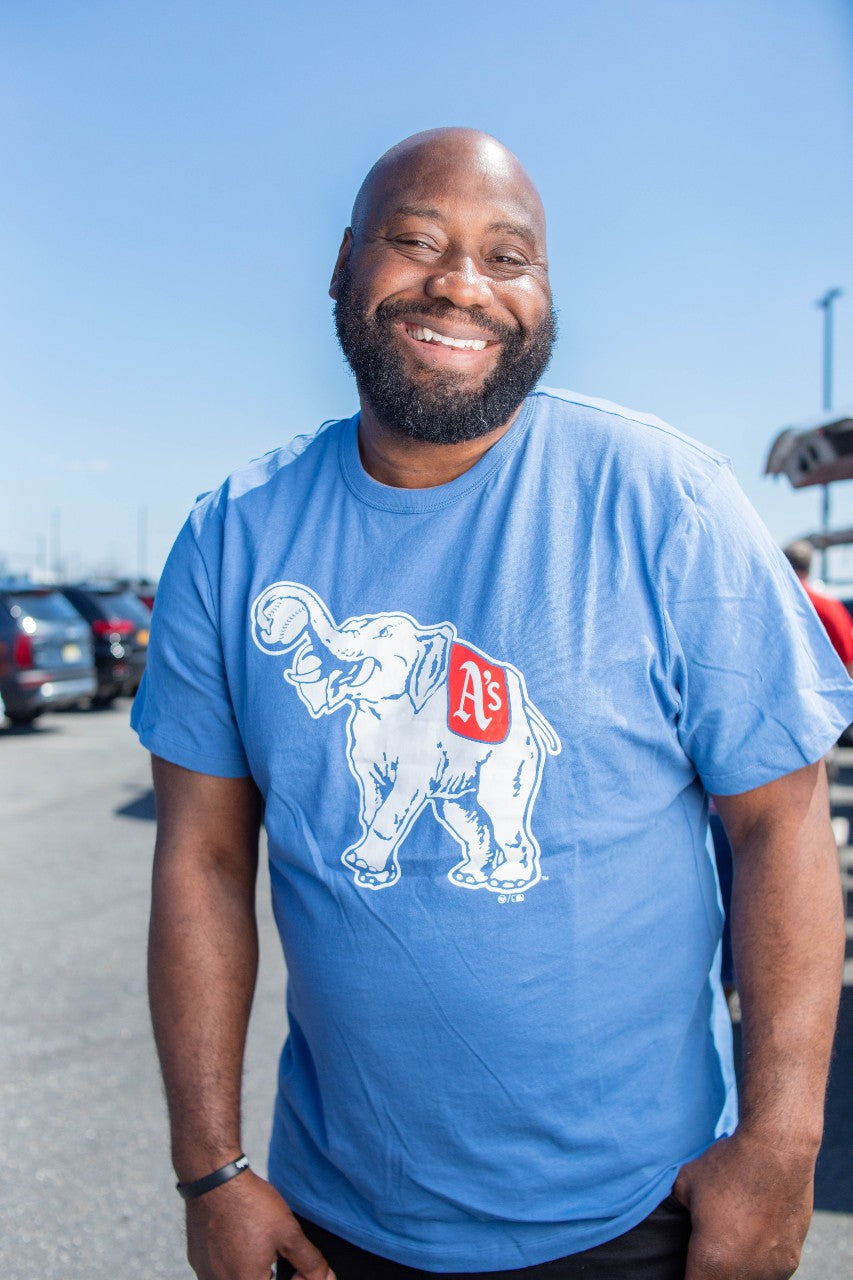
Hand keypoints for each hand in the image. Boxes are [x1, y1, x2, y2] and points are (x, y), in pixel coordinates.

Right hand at [185, 1169, 335, 1279]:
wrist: (213, 1179)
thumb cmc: (250, 1206)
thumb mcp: (288, 1233)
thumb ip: (310, 1262)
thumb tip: (326, 1278)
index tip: (301, 1270)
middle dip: (274, 1277)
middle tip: (284, 1258)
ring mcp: (206, 1275)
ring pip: (239, 1278)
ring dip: (256, 1272)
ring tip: (263, 1246)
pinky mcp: (198, 1261)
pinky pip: (221, 1272)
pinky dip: (236, 1263)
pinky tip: (243, 1240)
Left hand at [673, 1130, 814, 1278]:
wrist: (777, 1150)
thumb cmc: (727, 1165)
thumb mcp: (684, 1185)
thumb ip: (674, 1213)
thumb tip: (669, 1222)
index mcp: (712, 1260)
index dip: (685, 1275)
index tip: (684, 1265)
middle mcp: (745, 1273)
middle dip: (709, 1274)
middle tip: (703, 1253)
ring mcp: (771, 1270)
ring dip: (734, 1273)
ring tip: (728, 1244)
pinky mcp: (790, 1261)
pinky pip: (768, 1274)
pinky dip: (756, 1265)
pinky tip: (751, 1240)